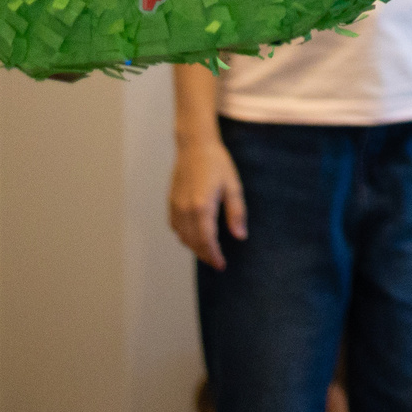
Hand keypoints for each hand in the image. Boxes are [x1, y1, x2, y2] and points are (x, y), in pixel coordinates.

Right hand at [168, 135, 248, 268]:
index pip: (206, 240)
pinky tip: (195, 236)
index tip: (221, 265)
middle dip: (205, 255)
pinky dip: (184, 236)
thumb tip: (240, 236)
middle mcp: (185, 209)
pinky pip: (176, 227)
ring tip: (208, 252)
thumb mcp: (233, 186)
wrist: (194, 146)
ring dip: (194, 247)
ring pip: (182, 236)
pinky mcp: (171, 202)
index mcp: (202, 206)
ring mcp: (175, 206)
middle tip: (217, 263)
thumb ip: (236, 213)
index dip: (213, 255)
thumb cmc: (217, 163)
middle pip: (193, 242)